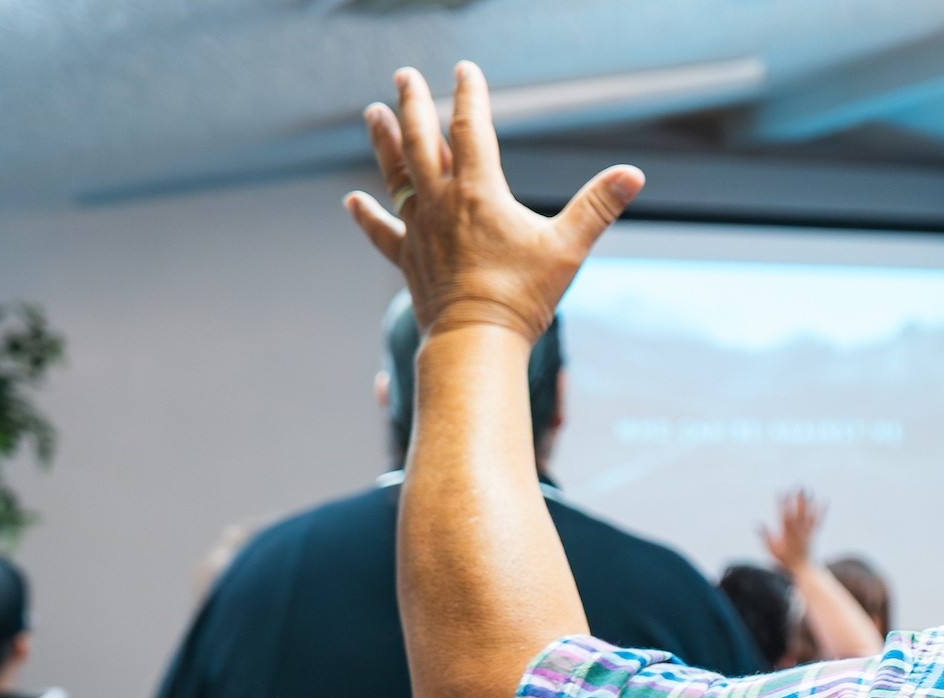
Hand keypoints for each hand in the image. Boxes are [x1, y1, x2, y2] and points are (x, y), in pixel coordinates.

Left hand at [345, 61, 643, 341]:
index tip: (465, 69)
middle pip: (421, 141)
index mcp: (478, 192)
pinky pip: (382, 232)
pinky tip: (351, 200)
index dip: (469, 94)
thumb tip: (632, 175)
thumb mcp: (567, 248)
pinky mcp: (408, 259)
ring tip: (372, 114)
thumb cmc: (522, 296)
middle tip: (403, 75)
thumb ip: (597, 207)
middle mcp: (441, 203)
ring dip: (384, 142)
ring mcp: (420, 230)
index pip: (471, 128)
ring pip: (395, 175)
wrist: (475, 341)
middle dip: (412, 104)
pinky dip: (366, 215)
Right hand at [761, 488, 822, 573]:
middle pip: (798, 511)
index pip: (784, 515)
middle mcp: (799, 531)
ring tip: (807, 489)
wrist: (804, 568)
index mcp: (787, 533)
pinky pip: (817, 520)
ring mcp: (807, 531)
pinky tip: (824, 501)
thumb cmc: (785, 560)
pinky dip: (821, 511)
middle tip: (798, 486)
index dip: (783, 503)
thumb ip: (765, 536)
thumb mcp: (771, 549)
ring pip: (808, 514)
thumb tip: (757, 523)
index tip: (782, 492)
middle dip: (798, 498)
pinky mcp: (813, 533)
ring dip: (808, 501)